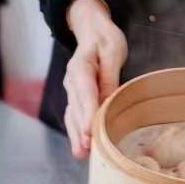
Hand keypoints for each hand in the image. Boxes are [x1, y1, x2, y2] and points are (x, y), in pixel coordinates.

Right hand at [63, 0, 127, 157]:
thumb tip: (109, 100)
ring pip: (71, 114)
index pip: (84, 92)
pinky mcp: (76, 95)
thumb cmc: (105, 39)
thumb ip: (110, 76)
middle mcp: (72, 80)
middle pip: (75, 108)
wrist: (92, 30)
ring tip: (80, 153)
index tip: (90, 131)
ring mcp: (71, 89)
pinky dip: (76, 130)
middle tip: (85, 148)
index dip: (87, 113)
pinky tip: (80, 145)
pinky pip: (73, 114)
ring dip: (75, 134)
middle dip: (79, 129)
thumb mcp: (112, 52)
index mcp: (81, 66)